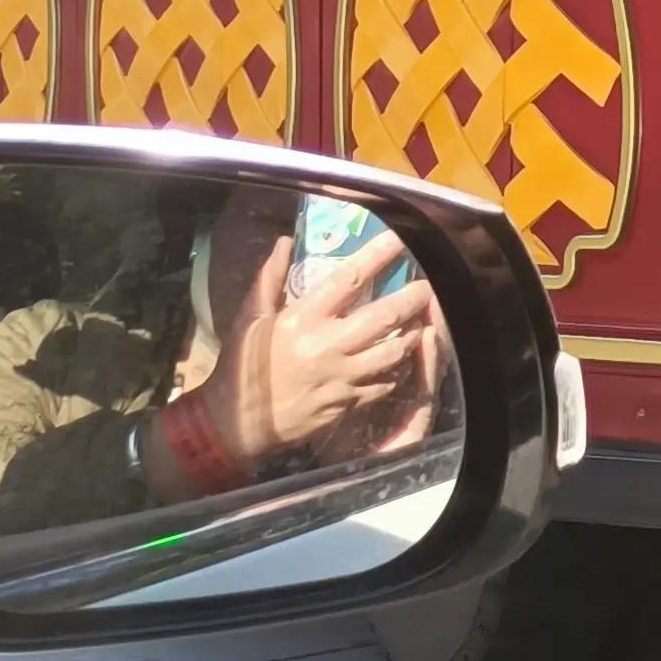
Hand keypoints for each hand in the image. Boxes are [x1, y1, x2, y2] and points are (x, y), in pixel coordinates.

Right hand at [202, 230, 435, 466]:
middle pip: (385, 316)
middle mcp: (326, 346)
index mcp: (303, 319)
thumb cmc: (241, 365)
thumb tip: (285, 241)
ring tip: (422, 322)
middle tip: (427, 286)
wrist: (233, 422)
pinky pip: (385, 382)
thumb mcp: (249, 318)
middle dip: (413, 298)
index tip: (401, 238)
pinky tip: (405, 358)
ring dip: (413, 335)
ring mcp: (341, 377)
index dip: (379, 255)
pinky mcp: (347, 403)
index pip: (349, 278)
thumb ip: (270, 278)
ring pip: (394, 352)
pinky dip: (399, 368)